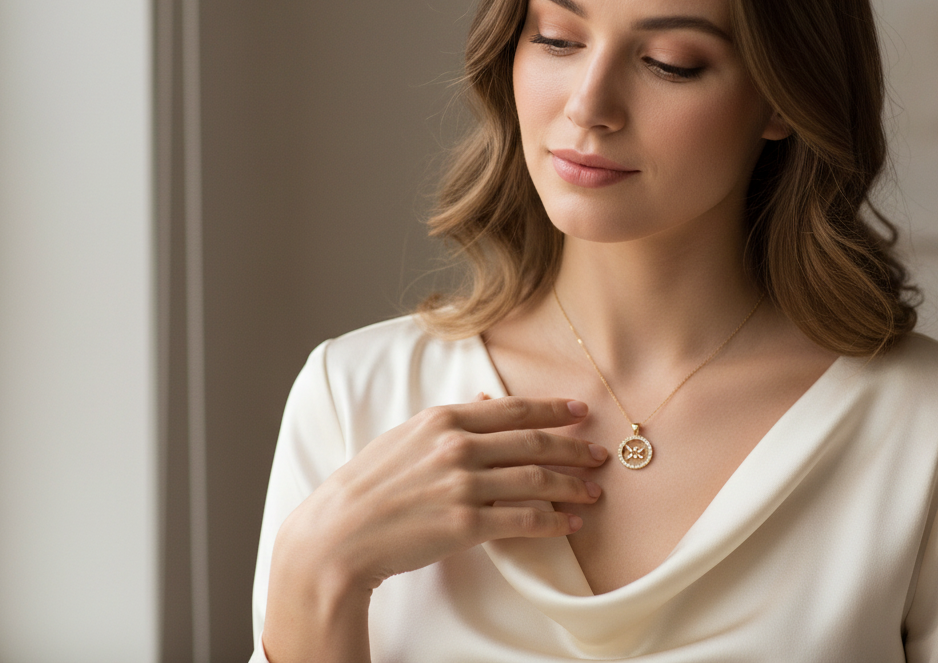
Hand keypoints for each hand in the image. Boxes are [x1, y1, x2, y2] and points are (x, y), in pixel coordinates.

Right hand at [263, 395, 605, 661]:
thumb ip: (449, 422)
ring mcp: (462, 485)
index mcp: (443, 419)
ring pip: (535, 481)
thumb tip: (486, 402)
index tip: (580, 411)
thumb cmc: (369, 487)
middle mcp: (457, 447)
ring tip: (592, 492)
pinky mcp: (464, 524)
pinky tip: (569, 524)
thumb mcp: (405, 438)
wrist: (337, 534)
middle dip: (573, 449)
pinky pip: (522, 520)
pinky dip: (552, 522)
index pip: (513, 409)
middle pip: (533, 443)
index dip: (553, 410)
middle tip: (600, 455)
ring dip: (571, 486)